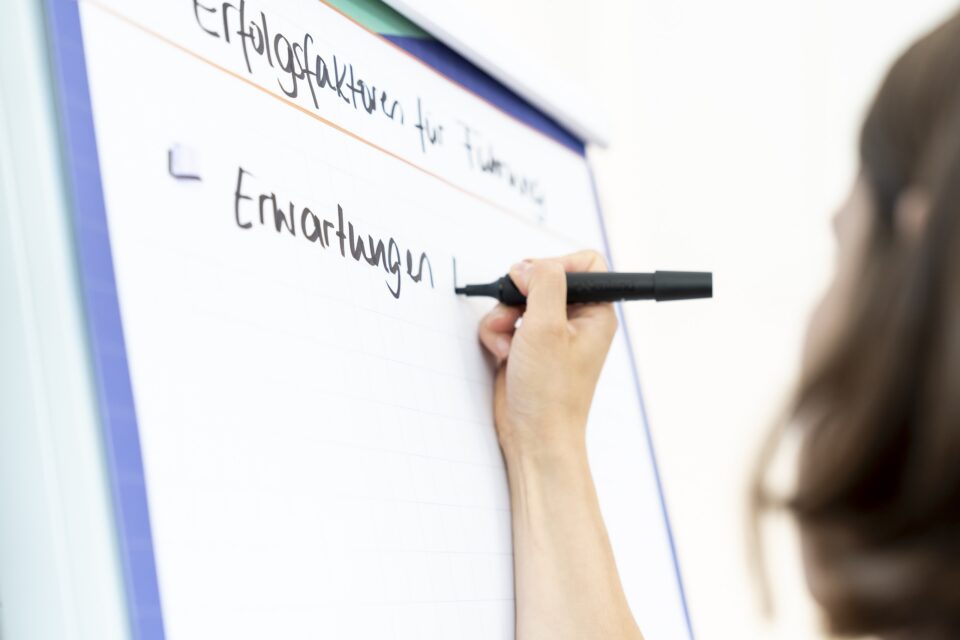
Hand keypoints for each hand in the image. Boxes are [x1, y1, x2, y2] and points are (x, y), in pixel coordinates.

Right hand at [478, 251, 617, 462]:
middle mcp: (575, 321)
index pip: (585, 264)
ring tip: (505, 341)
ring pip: (518, 300)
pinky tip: (502, 353)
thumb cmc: (551, 393)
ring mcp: (549, 334)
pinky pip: (505, 321)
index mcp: (595, 314)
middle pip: (543, 278)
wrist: (534, 436)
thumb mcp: (548, 328)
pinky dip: (497, 333)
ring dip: (503, 315)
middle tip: (514, 310)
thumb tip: (527, 266)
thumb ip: (542, 285)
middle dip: (519, 293)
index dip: (556, 264)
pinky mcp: (526, 346)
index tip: (533, 279)